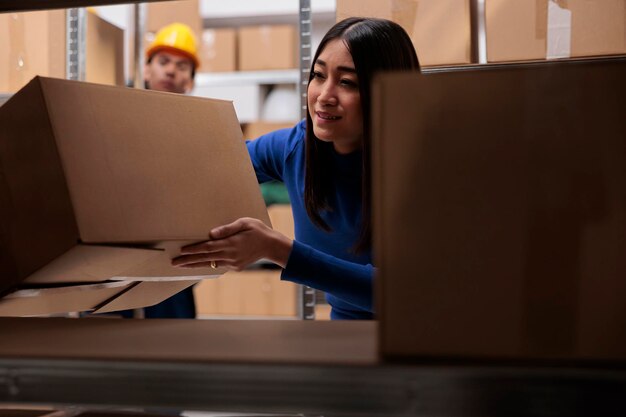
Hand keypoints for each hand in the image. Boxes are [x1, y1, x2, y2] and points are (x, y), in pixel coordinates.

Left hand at [172, 217, 292, 270]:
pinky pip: (218, 265)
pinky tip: (198, 264)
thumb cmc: (258, 230)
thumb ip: (228, 228)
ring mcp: (232, 263)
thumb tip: (212, 233)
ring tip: (181, 266)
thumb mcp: (245, 223)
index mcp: (231, 244)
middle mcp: (230, 255)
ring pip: (209, 264)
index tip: (181, 251)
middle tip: (174, 263)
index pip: (207, 247)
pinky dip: (207, 265)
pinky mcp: (235, 267)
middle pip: (205, 258)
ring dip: (194, 265)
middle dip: (188, 260)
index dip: (193, 249)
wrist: (271, 246)